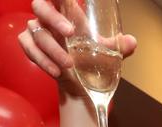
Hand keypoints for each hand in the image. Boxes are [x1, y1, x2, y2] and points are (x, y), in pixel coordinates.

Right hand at [20, 0, 136, 81]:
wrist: (80, 84)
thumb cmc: (91, 59)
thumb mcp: (107, 53)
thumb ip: (120, 47)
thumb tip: (132, 42)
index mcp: (68, 12)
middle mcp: (49, 18)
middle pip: (40, 7)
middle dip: (54, 18)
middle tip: (70, 33)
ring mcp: (37, 31)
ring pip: (37, 32)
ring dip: (53, 49)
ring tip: (69, 64)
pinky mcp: (29, 46)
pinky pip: (29, 48)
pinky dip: (43, 60)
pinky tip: (56, 71)